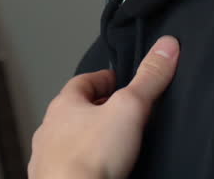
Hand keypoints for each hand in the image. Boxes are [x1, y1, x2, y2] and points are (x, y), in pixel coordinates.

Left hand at [29, 36, 179, 178]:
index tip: (117, 81)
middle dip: (94, 110)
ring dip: (85, 139)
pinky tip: (97, 169)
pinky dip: (81, 164)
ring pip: (68, 140)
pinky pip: (67, 166)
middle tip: (117, 113)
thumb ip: (148, 79)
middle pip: (74, 111)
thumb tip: (166, 47)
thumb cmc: (91, 157)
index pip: (82, 82)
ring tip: (108, 144)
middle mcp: (50, 129)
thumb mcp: (129, 109)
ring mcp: (47, 157)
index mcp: (64, 105)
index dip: (102, 80)